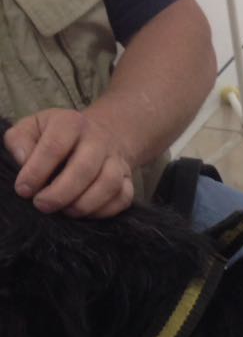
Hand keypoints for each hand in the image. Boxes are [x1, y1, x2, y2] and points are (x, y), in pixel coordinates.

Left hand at [4, 108, 135, 217]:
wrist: (99, 136)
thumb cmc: (57, 136)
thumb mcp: (33, 128)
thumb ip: (20, 140)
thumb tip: (22, 160)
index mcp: (70, 123)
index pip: (54, 147)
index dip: (37, 171)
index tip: (23, 190)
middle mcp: (98, 139)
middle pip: (84, 168)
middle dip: (60, 193)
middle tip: (42, 205)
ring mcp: (116, 160)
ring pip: (108, 184)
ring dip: (84, 204)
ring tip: (65, 211)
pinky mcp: (129, 179)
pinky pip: (123, 198)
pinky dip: (104, 211)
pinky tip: (84, 213)